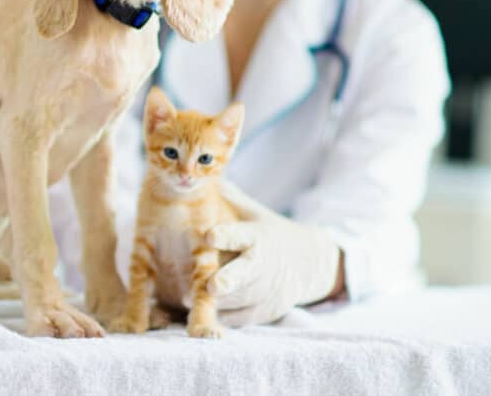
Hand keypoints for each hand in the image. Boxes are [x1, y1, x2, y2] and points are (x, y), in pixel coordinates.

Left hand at [205, 181, 341, 326]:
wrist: (306, 262)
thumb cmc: (261, 230)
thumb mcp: (248, 211)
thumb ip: (224, 196)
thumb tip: (196, 174)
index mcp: (256, 235)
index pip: (241, 234)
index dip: (227, 235)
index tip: (209, 236)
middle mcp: (263, 263)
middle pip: (246, 274)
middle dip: (228, 280)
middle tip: (209, 286)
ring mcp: (267, 289)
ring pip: (240, 299)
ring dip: (216, 302)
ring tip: (185, 298)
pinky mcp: (265, 311)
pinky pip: (241, 317)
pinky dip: (222, 316)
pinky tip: (201, 312)